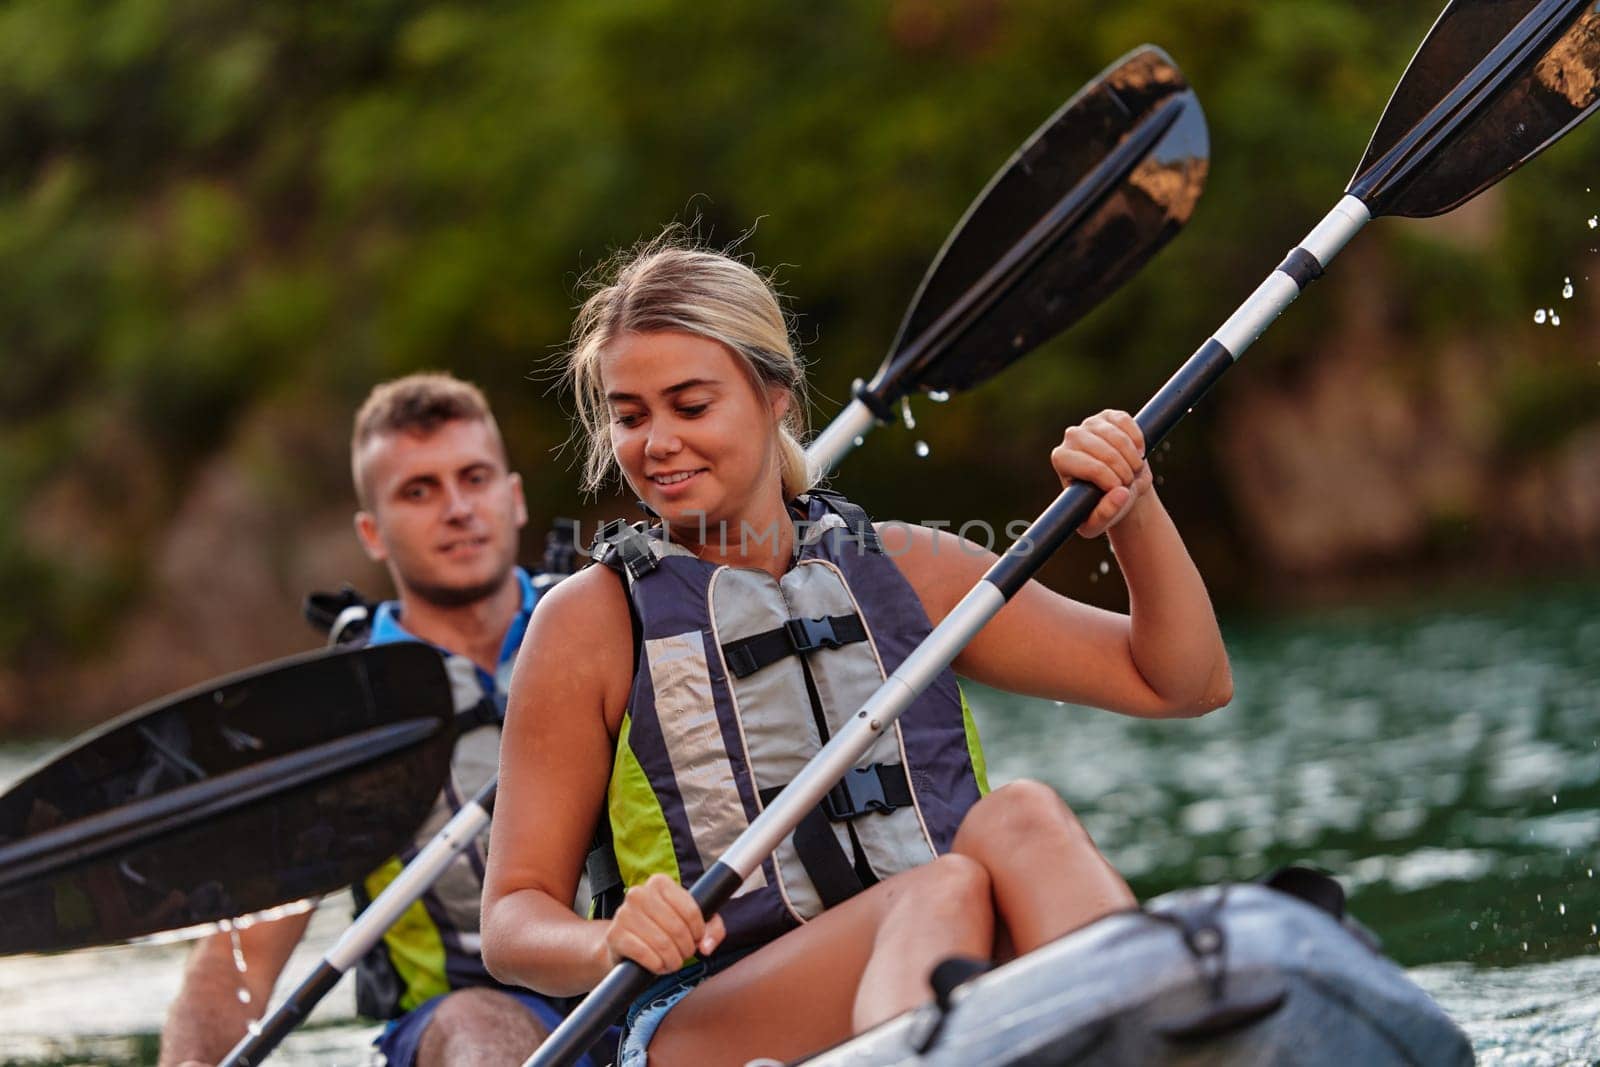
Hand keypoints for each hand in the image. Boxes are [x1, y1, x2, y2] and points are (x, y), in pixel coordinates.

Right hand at [604, 873, 725, 973]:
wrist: (624, 945)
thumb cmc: (661, 930)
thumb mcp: (691, 924)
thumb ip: (711, 929)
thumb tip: (706, 946)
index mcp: (659, 883)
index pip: (690, 910)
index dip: (699, 931)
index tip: (696, 939)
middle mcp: (639, 893)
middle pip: (677, 928)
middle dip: (686, 948)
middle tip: (684, 955)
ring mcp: (624, 913)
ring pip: (662, 943)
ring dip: (673, 960)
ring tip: (672, 962)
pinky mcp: (615, 935)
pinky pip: (645, 955)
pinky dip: (657, 965)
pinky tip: (658, 965)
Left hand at [1050, 410, 1152, 538]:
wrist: (1118, 488)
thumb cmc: (1102, 507)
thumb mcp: (1098, 522)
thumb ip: (1105, 514)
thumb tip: (1120, 494)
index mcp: (1061, 459)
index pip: (1088, 466)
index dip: (1110, 480)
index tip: (1119, 491)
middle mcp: (1072, 437)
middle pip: (1103, 450)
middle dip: (1122, 470)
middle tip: (1129, 483)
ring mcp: (1091, 424)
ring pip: (1117, 436)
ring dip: (1132, 457)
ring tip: (1133, 471)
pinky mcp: (1109, 416)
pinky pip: (1126, 421)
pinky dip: (1137, 439)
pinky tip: (1138, 452)